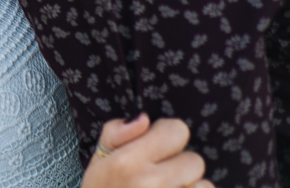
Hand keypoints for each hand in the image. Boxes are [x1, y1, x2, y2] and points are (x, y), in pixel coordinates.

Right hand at [80, 113, 212, 187]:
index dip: (166, 137)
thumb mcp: (96, 161)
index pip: (177, 130)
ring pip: (204, 186)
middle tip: (157, 180)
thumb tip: (144, 119)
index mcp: (128, 162)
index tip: (155, 149)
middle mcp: (152, 182)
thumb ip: (116, 132)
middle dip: (179, 168)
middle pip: (194, 160)